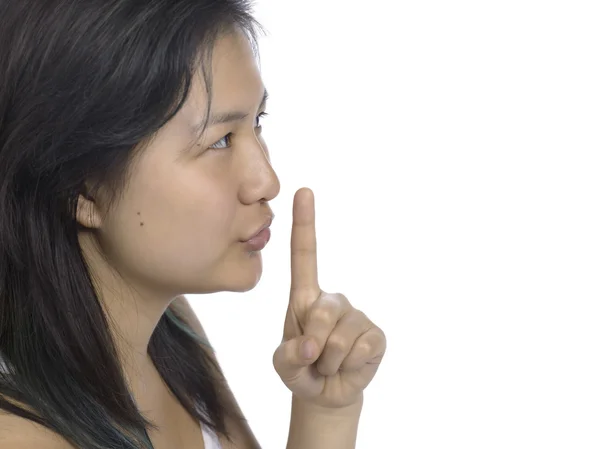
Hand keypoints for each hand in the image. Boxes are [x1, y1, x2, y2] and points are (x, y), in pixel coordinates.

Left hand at [272, 188, 386, 408]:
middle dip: (313, 345)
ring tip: (328, 366)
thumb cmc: (301, 368)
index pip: (305, 256)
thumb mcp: (283, 364)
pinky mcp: (375, 335)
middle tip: (312, 360)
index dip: (304, 223)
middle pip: (321, 312)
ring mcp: (356, 316)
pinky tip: (349, 366)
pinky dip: (349, 367)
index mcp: (306, 298)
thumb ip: (288, 355)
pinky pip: (359, 349)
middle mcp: (333, 300)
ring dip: (328, 363)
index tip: (304, 190)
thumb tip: (312, 345)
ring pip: (340, 338)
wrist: (325, 393)